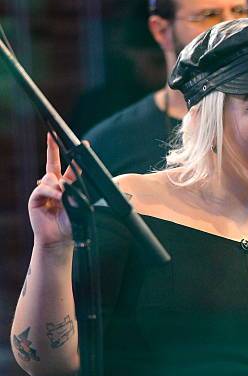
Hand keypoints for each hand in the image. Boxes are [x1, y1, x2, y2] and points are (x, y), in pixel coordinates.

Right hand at [28, 133, 78, 247]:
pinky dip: (52, 193)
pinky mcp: (35, 198)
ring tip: (63, 198)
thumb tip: (65, 185)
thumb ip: (75, 195)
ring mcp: (45, 191)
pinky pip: (43, 189)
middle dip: (52, 148)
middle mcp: (55, 186)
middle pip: (53, 163)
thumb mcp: (79, 208)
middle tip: (52, 135)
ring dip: (59, 187)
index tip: (84, 143)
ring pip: (50, 178)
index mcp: (68, 188)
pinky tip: (58, 198)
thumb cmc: (71, 225)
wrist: (59, 239)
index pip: (72, 169)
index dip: (75, 157)